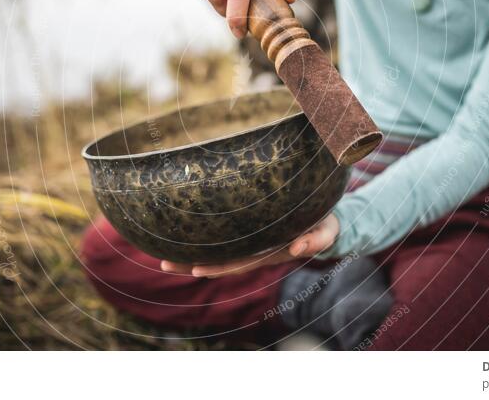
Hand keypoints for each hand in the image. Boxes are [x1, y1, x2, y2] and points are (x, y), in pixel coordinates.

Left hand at [161, 213, 339, 277]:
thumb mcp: (326, 231)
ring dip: (190, 257)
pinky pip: (221, 239)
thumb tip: (300, 248)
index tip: (196, 269)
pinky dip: (201, 241)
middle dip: (192, 264)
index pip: (239, 262)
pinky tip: (180, 239)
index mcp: (270, 252)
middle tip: (164, 265)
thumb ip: (316, 239)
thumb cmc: (324, 225)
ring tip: (162, 259)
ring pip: (217, 252)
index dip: (218, 266)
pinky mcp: (247, 232)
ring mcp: (249, 242)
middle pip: (220, 261)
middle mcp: (254, 250)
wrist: (323, 219)